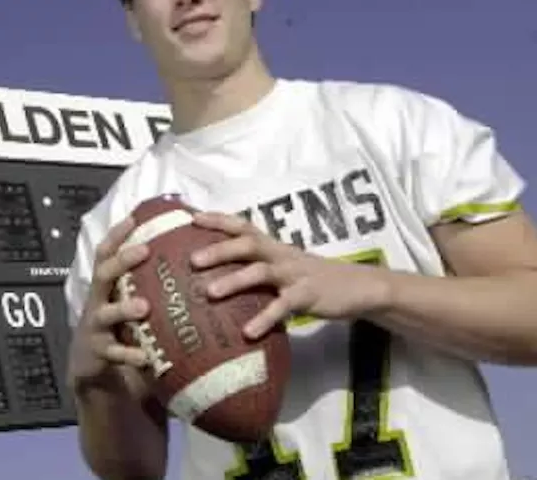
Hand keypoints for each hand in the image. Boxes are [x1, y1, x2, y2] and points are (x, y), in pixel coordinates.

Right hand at [67, 216, 151, 389]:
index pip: (106, 253)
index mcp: (106, 286)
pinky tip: (145, 356)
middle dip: (122, 261)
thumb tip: (184, 257)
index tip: (133, 218)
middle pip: (103, 274)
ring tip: (143, 307)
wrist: (92, 370)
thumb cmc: (120, 329)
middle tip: (144, 251)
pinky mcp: (99, 352)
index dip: (116, 235)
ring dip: (124, 308)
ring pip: (106, 313)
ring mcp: (96, 327)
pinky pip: (114, 352)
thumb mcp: (126, 302)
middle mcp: (97, 301)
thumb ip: (146, 285)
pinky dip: (129, 354)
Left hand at [190, 212, 392, 338]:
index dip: (218, 220)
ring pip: (261, 272)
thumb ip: (257, 267)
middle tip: (192, 260)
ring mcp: (294, 274)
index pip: (243, 226)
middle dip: (219, 250)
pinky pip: (283, 306)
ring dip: (234, 281)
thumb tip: (217, 276)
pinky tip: (248, 332)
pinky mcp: (307, 296)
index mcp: (273, 246)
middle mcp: (281, 255)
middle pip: (247, 245)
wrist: (358, 287)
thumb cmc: (310, 278)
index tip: (192, 218)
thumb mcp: (284, 266)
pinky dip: (264, 318)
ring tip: (210, 293)